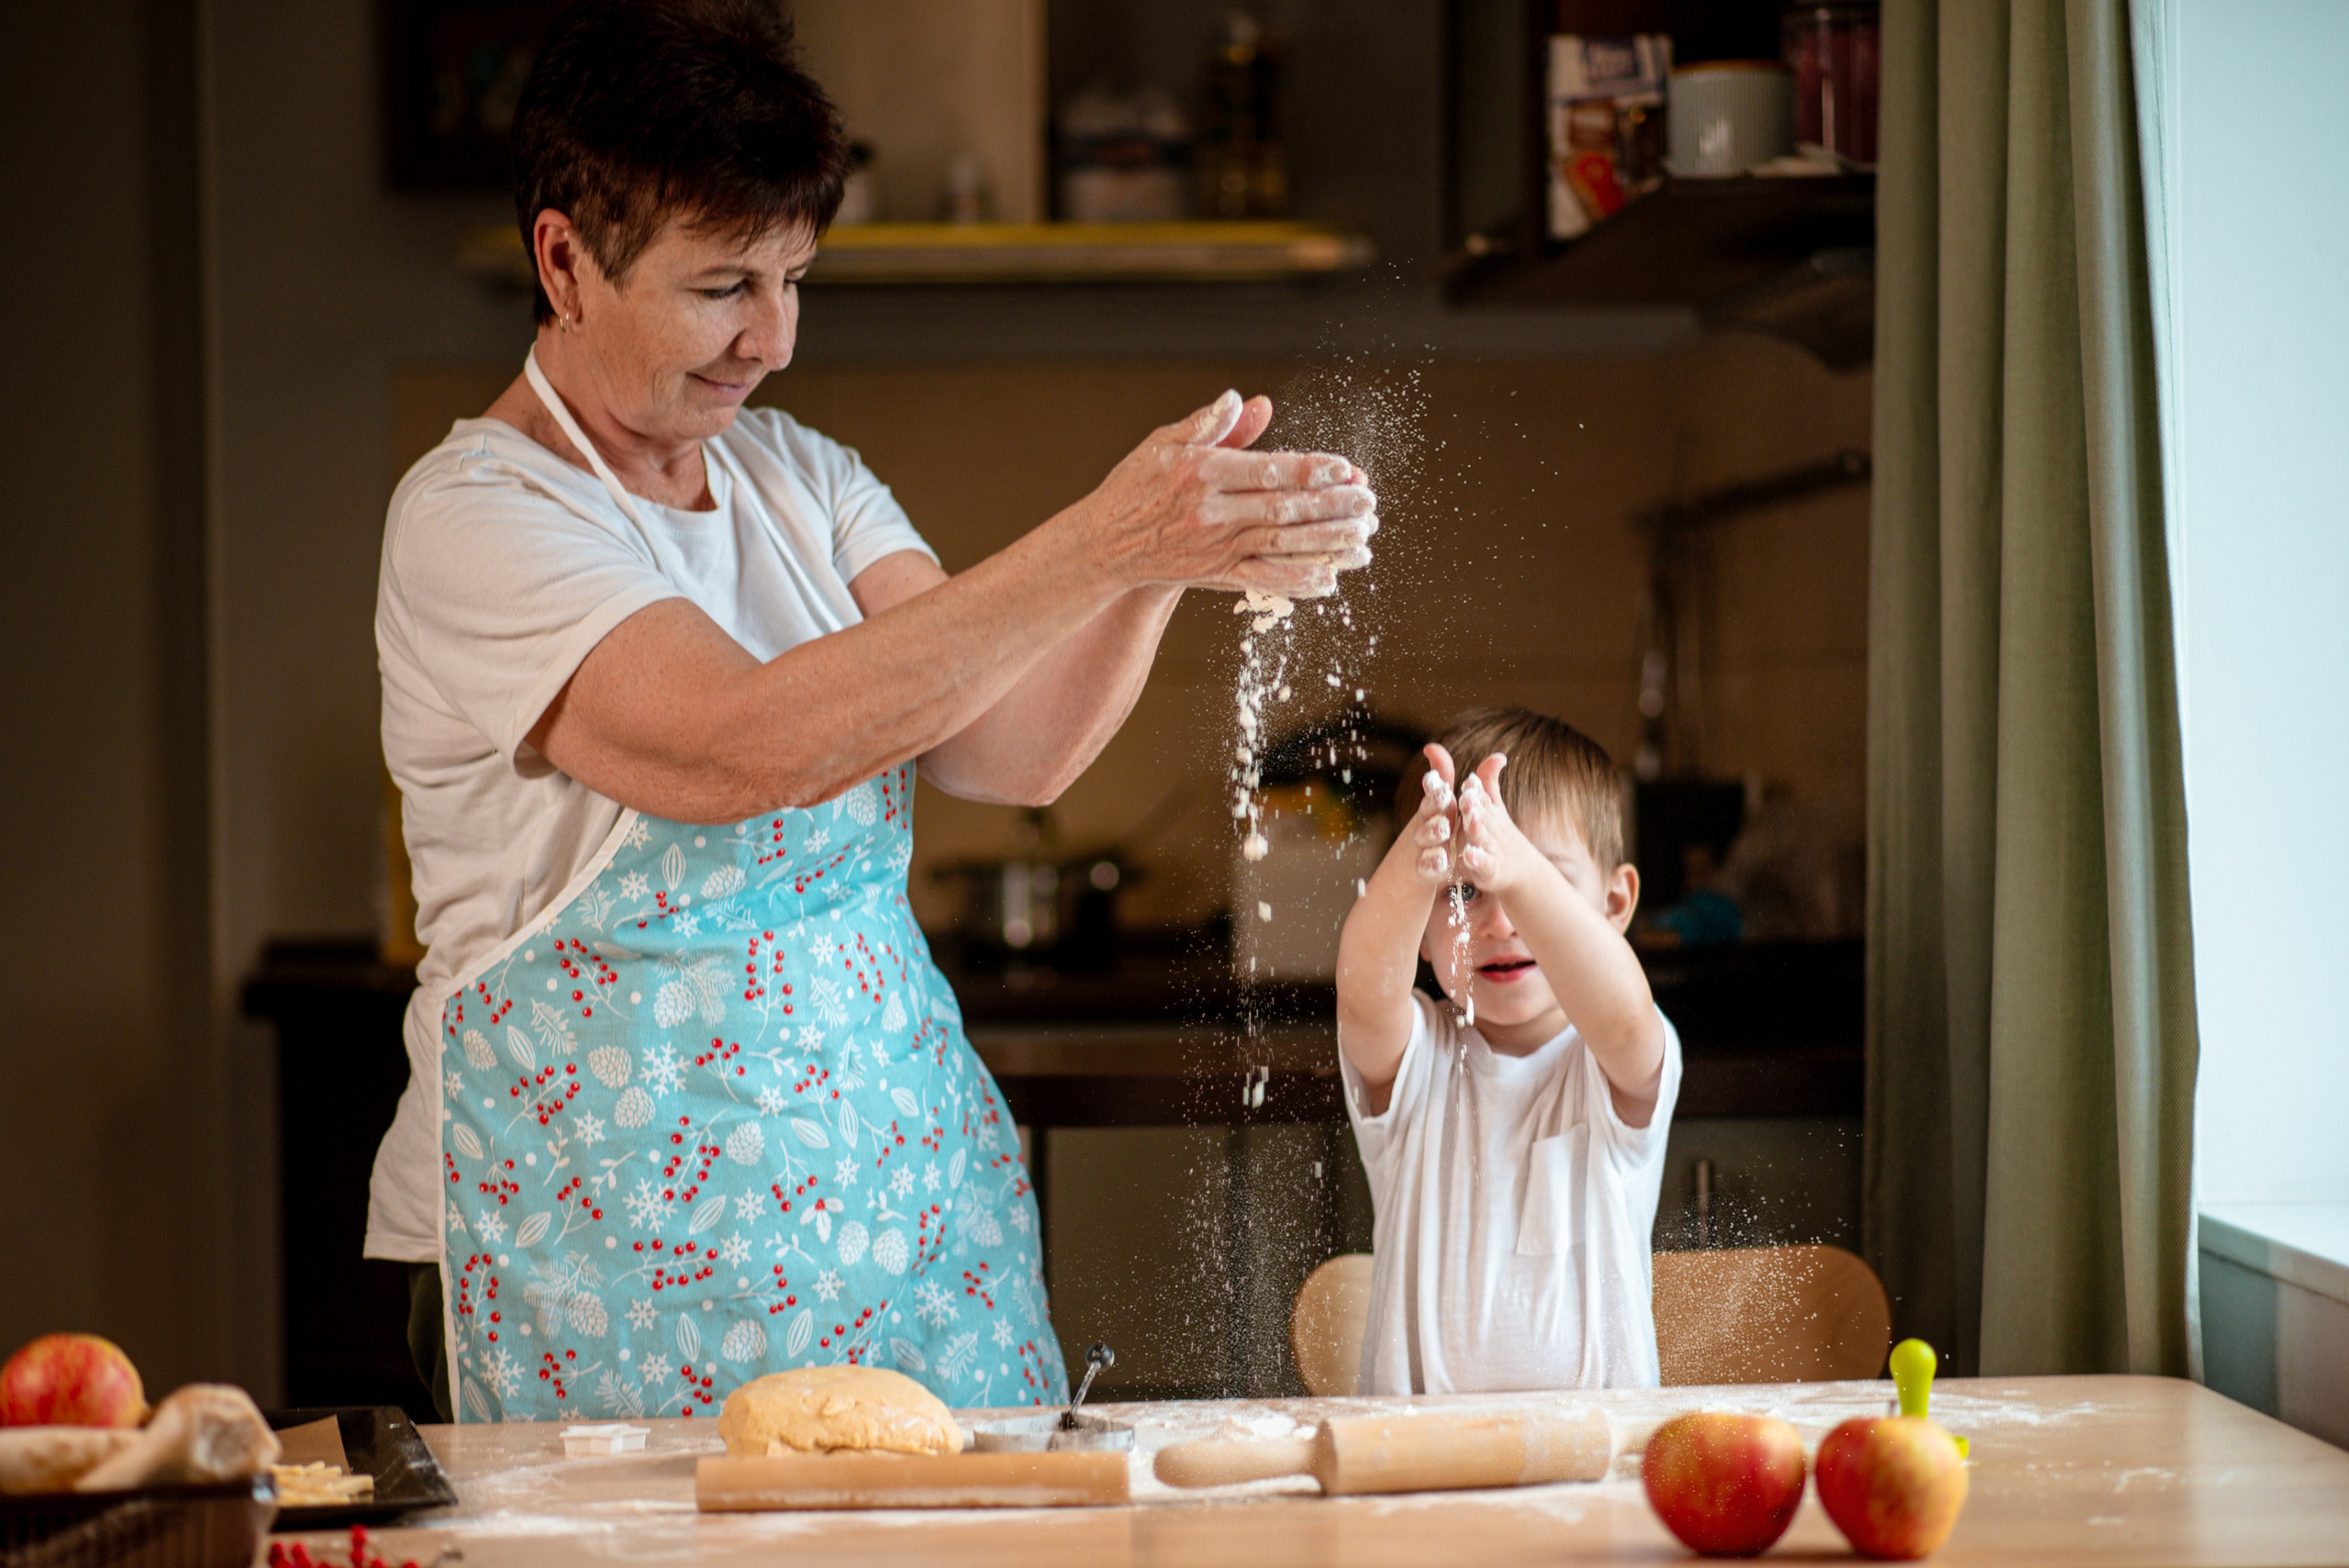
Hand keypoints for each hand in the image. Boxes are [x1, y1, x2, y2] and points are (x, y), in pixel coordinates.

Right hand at [1064, 392, 1378, 599]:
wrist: (1104, 544)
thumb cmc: (1136, 486)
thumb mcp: (1164, 443)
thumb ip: (1210, 424)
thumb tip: (1246, 400)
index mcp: (1201, 472)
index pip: (1269, 469)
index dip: (1312, 470)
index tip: (1346, 469)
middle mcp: (1210, 512)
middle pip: (1283, 508)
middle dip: (1332, 506)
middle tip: (1369, 503)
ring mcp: (1214, 547)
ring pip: (1281, 544)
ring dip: (1327, 542)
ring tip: (1363, 538)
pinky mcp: (1216, 575)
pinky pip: (1264, 579)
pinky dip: (1298, 581)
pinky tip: (1330, 579)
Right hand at [1403, 744, 1460, 884]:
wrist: (1406, 875)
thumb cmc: (1427, 835)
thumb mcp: (1436, 808)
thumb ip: (1440, 777)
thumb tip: (1433, 746)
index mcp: (1432, 812)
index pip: (1433, 796)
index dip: (1436, 788)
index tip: (1438, 778)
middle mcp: (1424, 827)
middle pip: (1427, 814)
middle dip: (1435, 804)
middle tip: (1444, 796)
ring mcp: (1420, 849)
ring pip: (1425, 839)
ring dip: (1433, 832)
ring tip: (1443, 828)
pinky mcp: (1421, 872)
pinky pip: (1426, 868)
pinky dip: (1432, 864)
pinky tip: (1441, 862)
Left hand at [1455, 754, 1550, 899]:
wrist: (1524, 872)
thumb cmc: (1502, 835)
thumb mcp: (1496, 809)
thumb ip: (1490, 783)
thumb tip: (1498, 755)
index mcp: (1489, 813)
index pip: (1482, 798)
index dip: (1475, 790)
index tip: (1469, 780)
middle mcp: (1491, 828)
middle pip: (1482, 814)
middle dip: (1474, 805)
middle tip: (1466, 795)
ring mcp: (1492, 849)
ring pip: (1483, 837)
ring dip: (1477, 828)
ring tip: (1470, 819)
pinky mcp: (1491, 870)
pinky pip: (1484, 864)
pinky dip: (1477, 860)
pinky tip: (1469, 855)